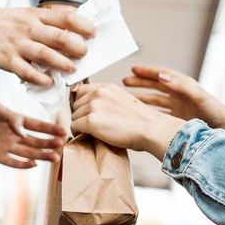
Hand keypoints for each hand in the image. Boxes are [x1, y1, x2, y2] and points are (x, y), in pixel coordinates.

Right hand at [0, 6, 95, 85]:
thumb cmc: (2, 23)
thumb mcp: (26, 15)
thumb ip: (48, 24)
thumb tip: (75, 36)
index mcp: (37, 16)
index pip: (67, 17)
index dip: (84, 26)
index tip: (93, 34)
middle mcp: (29, 28)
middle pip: (60, 37)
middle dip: (77, 47)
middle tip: (84, 54)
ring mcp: (18, 44)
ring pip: (46, 54)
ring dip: (63, 63)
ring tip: (71, 70)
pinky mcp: (7, 60)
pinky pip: (27, 72)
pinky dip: (40, 79)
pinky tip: (49, 82)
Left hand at [0, 100, 65, 167]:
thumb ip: (10, 117)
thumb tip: (23, 131)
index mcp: (13, 120)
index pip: (36, 125)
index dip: (49, 128)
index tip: (63, 131)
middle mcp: (12, 134)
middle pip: (35, 140)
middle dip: (49, 142)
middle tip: (61, 145)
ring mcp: (4, 145)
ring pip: (28, 152)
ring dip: (41, 155)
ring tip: (54, 157)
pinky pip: (12, 161)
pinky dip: (22, 164)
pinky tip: (34, 164)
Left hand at [70, 84, 184, 159]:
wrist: (151, 129)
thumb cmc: (142, 121)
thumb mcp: (124, 101)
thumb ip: (108, 101)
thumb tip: (94, 110)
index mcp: (107, 88)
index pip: (81, 91)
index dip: (82, 103)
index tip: (84, 112)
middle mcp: (98, 93)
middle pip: (76, 104)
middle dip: (81, 115)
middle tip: (91, 126)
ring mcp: (93, 106)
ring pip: (74, 116)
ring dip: (80, 125)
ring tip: (92, 133)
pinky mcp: (90, 121)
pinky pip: (74, 127)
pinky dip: (78, 133)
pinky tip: (89, 137)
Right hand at [122, 65, 224, 126]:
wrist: (224, 127)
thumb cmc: (214, 111)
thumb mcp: (198, 97)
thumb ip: (181, 86)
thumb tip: (162, 76)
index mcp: (183, 84)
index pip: (161, 74)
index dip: (147, 71)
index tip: (133, 69)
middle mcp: (179, 93)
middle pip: (155, 85)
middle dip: (140, 82)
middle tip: (124, 81)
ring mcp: (177, 105)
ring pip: (155, 99)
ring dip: (141, 97)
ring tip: (126, 97)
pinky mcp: (177, 117)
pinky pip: (159, 112)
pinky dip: (148, 112)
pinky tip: (139, 114)